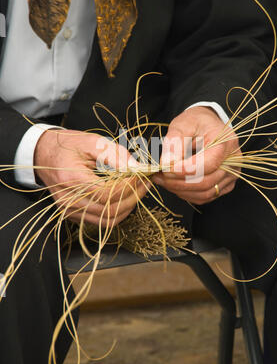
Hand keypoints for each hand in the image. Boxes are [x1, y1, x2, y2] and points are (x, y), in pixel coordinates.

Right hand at [34, 129, 148, 226]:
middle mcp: (69, 200)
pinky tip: (124, 197)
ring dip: (127, 207)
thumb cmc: (68, 145)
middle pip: (110, 211)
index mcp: (72, 180)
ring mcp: (69, 210)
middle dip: (133, 198)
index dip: (130, 187)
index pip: (108, 194)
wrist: (44, 154)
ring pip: (107, 221)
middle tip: (145, 183)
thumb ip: (116, 155)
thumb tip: (137, 168)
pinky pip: (100, 220)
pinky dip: (116, 211)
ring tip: (138, 190)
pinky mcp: (72, 215)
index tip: (143, 176)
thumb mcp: (92, 142)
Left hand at [152, 107, 240, 204]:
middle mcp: (233, 162)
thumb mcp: (183, 123)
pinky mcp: (225, 185)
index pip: (206, 165)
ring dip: (180, 190)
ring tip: (162, 180)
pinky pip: (205, 197)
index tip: (163, 168)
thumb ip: (174, 142)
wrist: (208, 126)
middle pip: (205, 182)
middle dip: (177, 182)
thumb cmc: (196, 123)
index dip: (183, 170)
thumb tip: (166, 163)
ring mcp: (231, 176)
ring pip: (204, 193)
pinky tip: (174, 184)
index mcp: (226, 143)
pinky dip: (186, 194)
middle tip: (158, 175)